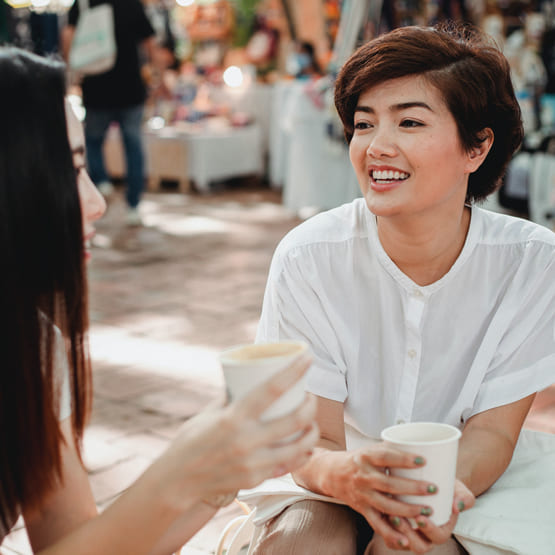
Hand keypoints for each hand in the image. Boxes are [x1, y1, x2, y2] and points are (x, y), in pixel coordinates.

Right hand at [155, 353, 318, 509]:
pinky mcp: (256, 479)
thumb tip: (248, 380)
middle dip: (311, 405)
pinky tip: (305, 446)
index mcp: (233, 418)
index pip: (272, 389)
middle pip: (295, 419)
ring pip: (299, 446)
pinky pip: (288, 466)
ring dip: (312, 431)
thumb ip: (230, 398)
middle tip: (310, 397)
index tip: (307, 357)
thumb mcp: (208, 413)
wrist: (177, 482)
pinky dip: (301, 454)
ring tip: (311, 422)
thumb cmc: (190, 441)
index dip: (294, 371)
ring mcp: (254, 463)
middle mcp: (246, 441)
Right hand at [327, 443, 442, 549]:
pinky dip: (391, 533)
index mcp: (366, 457)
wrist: (333, 473)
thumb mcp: (371, 449)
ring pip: (386, 505)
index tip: (422, 460)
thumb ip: (392, 450)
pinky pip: (377, 524)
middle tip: (433, 488)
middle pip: (389, 483)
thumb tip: (422, 447)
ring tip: (427, 510)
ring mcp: (363, 494)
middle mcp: (363, 476)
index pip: (385, 457)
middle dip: (413, 488)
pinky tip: (406, 539)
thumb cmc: (359, 459)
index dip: (404, 459)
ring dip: (408, 510)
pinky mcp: (363, 509)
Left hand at [381, 479, 474, 552]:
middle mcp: (426, 535)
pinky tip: (381, 514)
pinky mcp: (396, 528)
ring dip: (395, 532)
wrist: (431, 478)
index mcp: (442, 529)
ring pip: (401, 543)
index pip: (439, 537)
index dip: (430, 530)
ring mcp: (410, 534)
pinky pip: (389, 537)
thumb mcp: (457, 489)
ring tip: (389, 514)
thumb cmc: (445, 485)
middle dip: (408, 534)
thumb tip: (457, 506)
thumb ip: (464, 497)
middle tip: (399, 517)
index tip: (421, 517)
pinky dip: (385, 530)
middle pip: (419, 545)